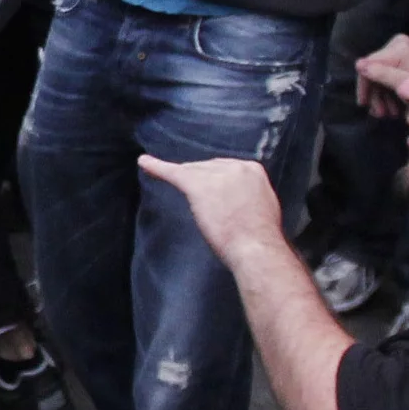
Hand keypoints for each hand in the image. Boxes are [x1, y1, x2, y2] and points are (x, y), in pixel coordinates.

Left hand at [137, 156, 286, 263]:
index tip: (216, 192)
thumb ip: (249, 195)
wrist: (255, 247)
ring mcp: (214, 174)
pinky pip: (173, 173)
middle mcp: (234, 165)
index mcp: (252, 169)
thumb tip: (239, 198)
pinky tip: (144, 162)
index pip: (227, 168)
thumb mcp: (264, 206)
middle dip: (202, 180)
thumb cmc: (260, 236)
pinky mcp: (196, 185)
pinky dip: (156, 167)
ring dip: (184, 178)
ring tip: (165, 173)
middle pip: (208, 167)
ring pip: (192, 171)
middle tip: (199, 198)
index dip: (218, 182)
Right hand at [354, 32, 408, 117]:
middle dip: (376, 95)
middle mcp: (400, 44)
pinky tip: (392, 109)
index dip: (365, 86)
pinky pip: (389, 76)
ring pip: (381, 76)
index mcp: (399, 46)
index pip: (371, 65)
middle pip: (375, 71)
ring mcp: (404, 52)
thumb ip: (383, 75)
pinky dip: (389, 93)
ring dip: (382, 97)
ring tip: (389, 115)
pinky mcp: (407, 61)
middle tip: (380, 115)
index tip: (364, 104)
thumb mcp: (406, 85)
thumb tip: (359, 65)